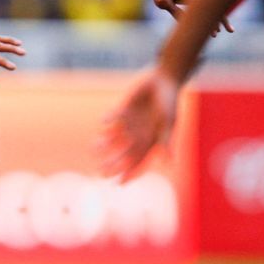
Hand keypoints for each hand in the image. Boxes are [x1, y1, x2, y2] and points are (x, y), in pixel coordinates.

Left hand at [100, 66, 180, 180]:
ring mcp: (129, 123)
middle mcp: (138, 135)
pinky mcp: (122, 110)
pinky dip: (108, 120)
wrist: (165, 80)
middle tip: (101, 172)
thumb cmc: (170, 103)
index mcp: (150, 141)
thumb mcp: (169, 123)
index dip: (130, 173)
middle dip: (113, 164)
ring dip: (104, 144)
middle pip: (123, 154)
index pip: (139, 162)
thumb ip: (166, 141)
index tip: (119, 183)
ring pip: (113, 138)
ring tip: (94, 148)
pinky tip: (104, 121)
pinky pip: (112, 118)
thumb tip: (169, 162)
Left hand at [150, 0, 233, 34]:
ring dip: (222, 19)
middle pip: (212, 6)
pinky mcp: (201, 3)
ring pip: (216, 8)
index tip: (205, 24)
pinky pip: (213, 10)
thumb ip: (162, 0)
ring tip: (231, 31)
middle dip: (216, 19)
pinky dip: (219, 18)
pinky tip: (223, 28)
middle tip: (216, 33)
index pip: (200, 3)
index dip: (203, 14)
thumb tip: (162, 2)